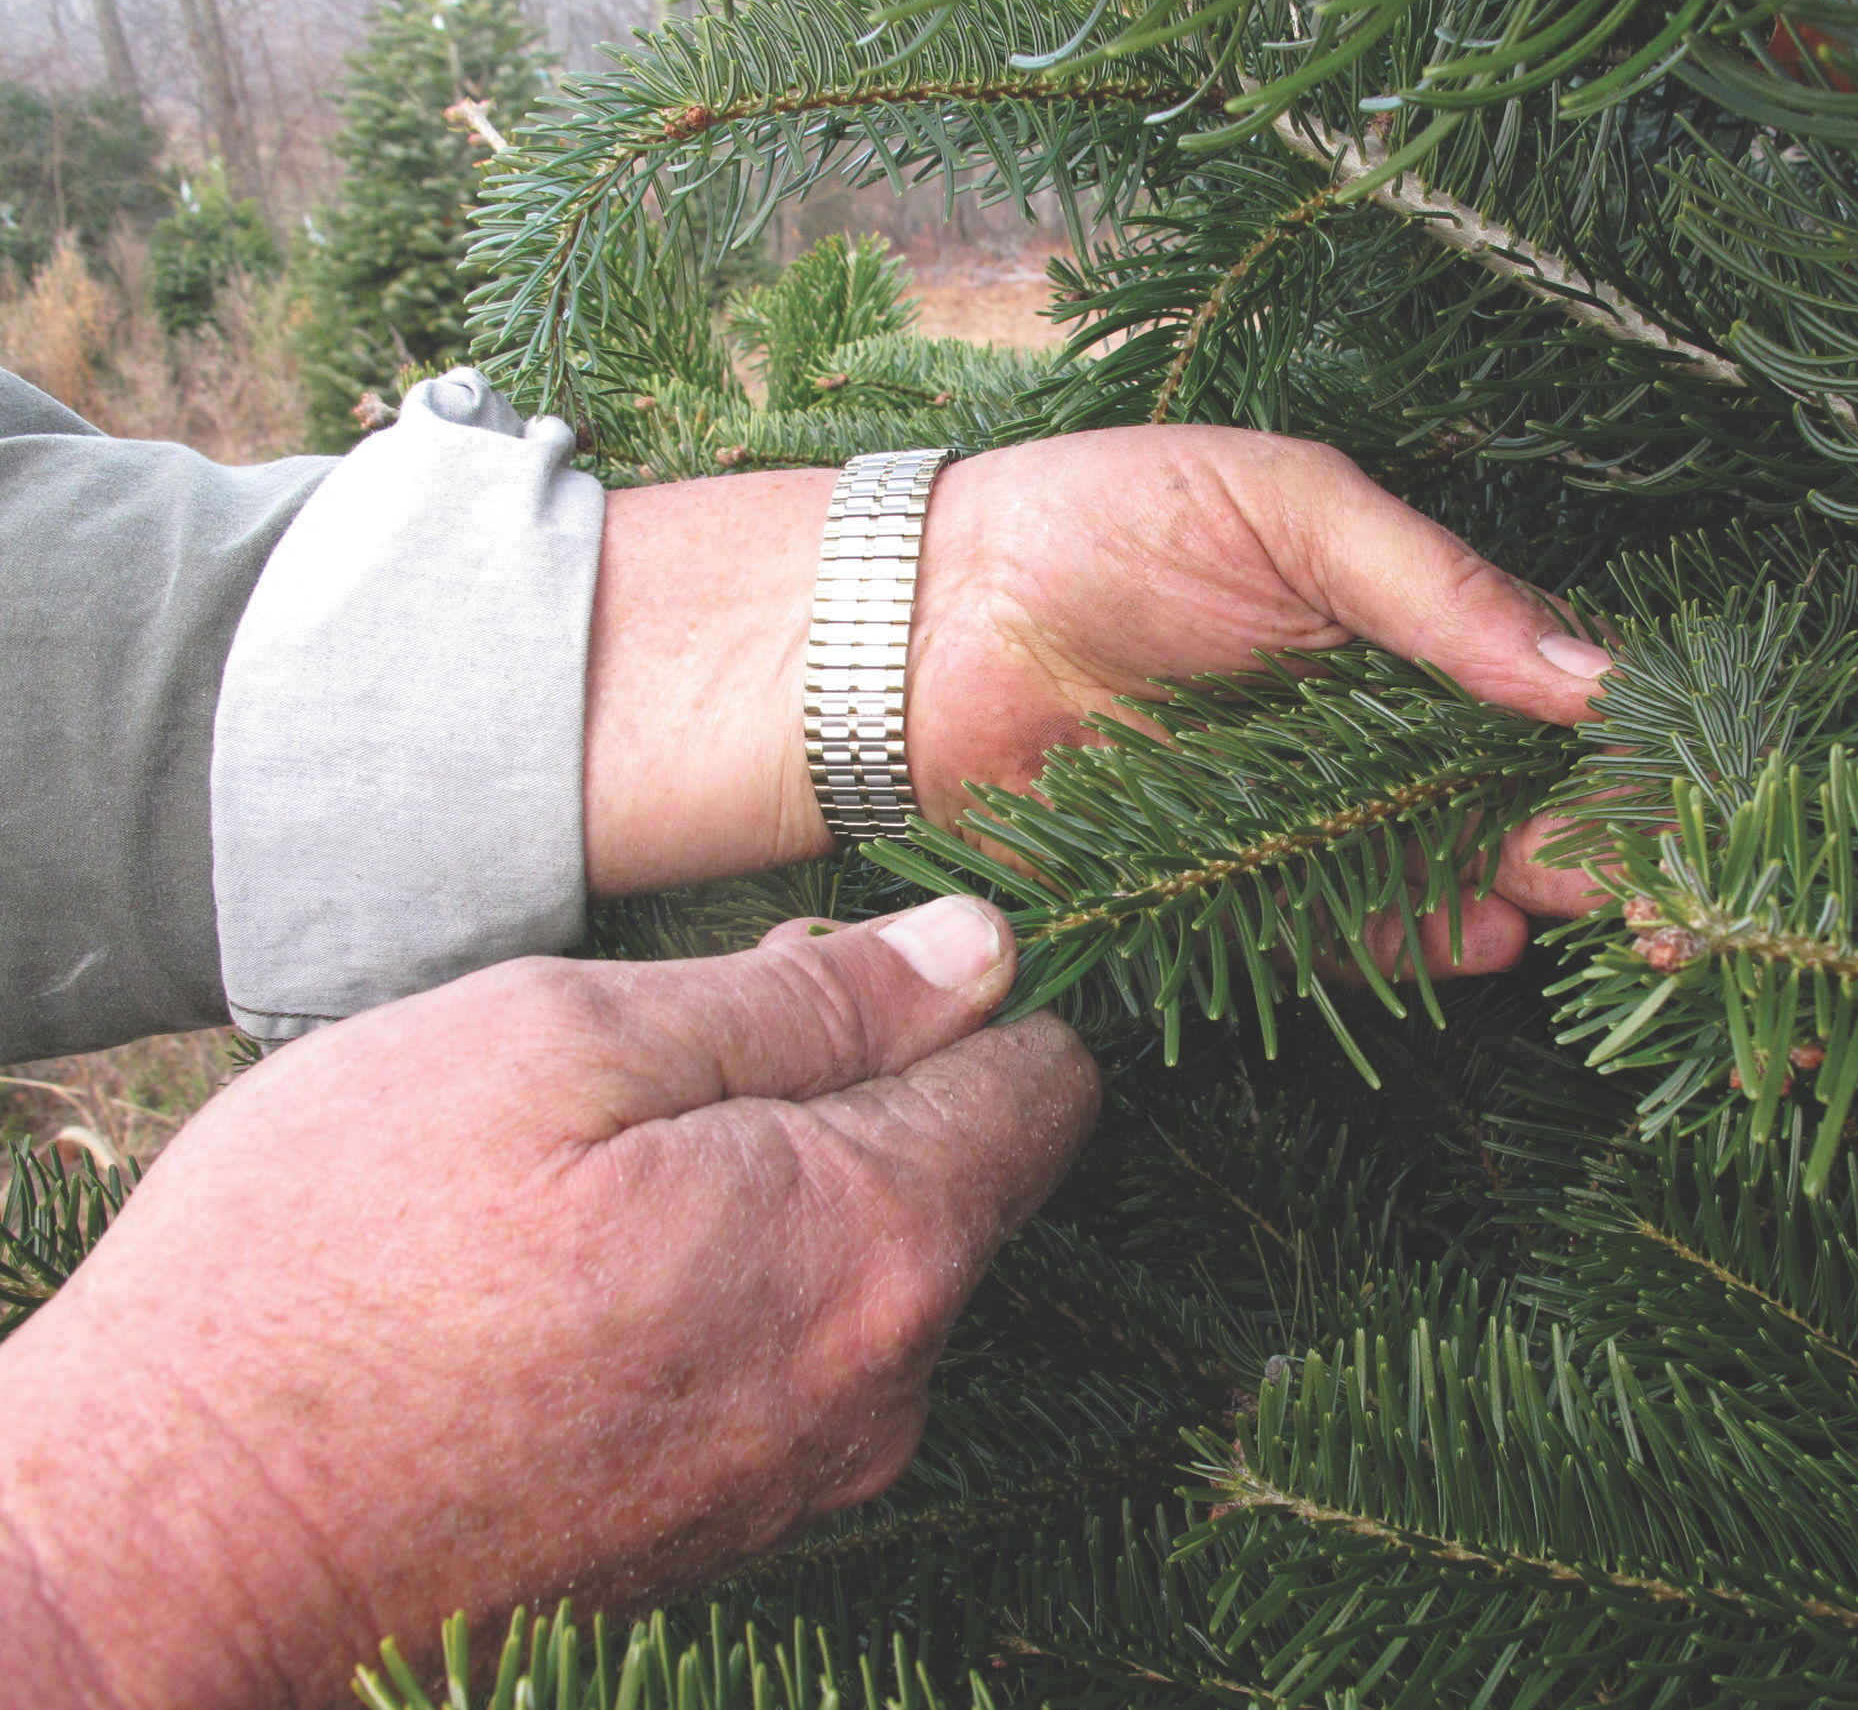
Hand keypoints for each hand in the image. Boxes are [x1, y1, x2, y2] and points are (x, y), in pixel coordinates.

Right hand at [0, 897, 1096, 1709]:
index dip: (960, 987)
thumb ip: (807, 1001)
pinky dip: (740, 1281)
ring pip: (876, 1265)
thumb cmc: (342, 1261)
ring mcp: (809, 1472)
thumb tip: (981, 952)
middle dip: (862, 1078)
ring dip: (790, 1179)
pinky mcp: (727, 1524)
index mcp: (875, 1244)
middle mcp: (882, 1382)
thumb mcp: (564, 1043)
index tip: (839, 954)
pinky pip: (798, 1356)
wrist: (179, 1539)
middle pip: (967, 1173)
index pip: (1043, 1079)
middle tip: (678, 1039)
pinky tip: (598, 1255)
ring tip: (611, 1150)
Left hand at [587, 429, 1613, 960]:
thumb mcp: (1289, 509)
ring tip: (1588, 912)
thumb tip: (1593, 672)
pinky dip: (1400, 940)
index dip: (1604, 738)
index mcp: (1385, 626)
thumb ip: (1435, 589)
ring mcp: (1294, 817)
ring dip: (1512, 892)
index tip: (1680, 777)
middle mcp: (1356, 729)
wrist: (921, 620)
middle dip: (1582, 836)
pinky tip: (1476, 940)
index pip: (1527, 690)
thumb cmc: (1101, 524)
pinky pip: (1332, 928)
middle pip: (1495, 792)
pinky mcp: (1226, 890)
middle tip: (1663, 879)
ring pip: (1430, 867)